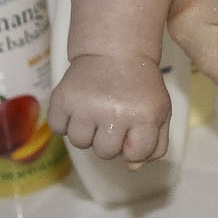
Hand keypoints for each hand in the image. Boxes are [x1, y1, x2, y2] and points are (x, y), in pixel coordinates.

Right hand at [48, 51, 169, 162]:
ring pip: (80, 143)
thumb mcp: (159, 111)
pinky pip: (58, 129)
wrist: (115, 51)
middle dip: (108, 140)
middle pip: (105, 153)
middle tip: (112, 117)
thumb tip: (131, 167)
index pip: (136, 155)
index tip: (132, 131)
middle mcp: (114, 112)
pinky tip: (78, 108)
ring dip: (86, 132)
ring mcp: (86, 105)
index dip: (133, 147)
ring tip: (94, 111)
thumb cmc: (140, 85)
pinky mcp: (63, 97)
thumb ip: (155, 144)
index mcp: (144, 116)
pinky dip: (65, 122)